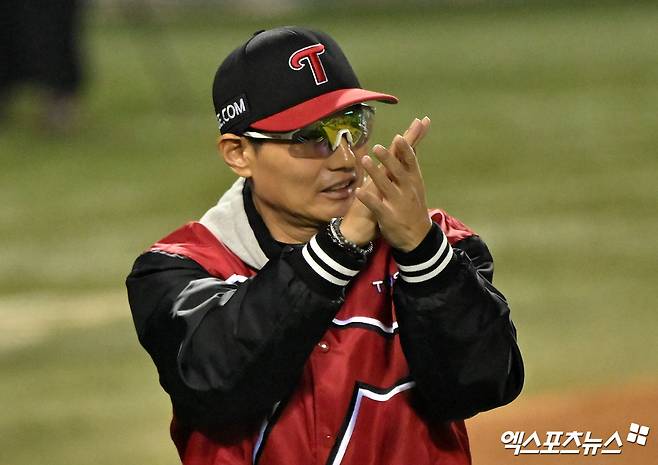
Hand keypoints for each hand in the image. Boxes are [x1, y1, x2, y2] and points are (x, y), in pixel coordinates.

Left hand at [355, 117, 431, 251]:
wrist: (418, 238)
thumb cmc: (414, 207)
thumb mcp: (417, 186)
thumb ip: (410, 167)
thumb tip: (412, 145)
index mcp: (414, 182)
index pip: (410, 163)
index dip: (405, 150)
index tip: (399, 137)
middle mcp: (407, 191)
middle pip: (397, 172)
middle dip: (388, 159)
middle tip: (377, 146)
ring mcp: (397, 203)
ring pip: (385, 186)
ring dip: (375, 173)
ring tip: (364, 160)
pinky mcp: (388, 216)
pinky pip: (376, 206)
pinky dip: (367, 198)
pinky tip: (358, 191)